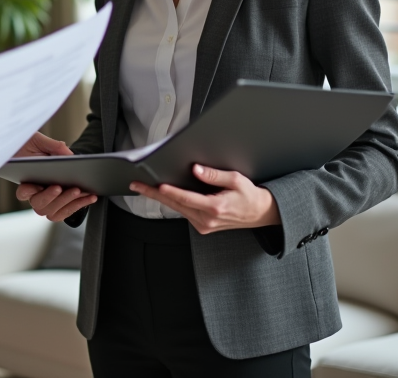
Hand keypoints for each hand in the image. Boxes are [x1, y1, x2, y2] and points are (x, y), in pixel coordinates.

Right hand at [13, 132, 96, 221]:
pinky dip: (80, 205)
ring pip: (53, 211)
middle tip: (62, 187)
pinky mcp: (58, 208)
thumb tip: (68, 155)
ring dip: (69, 201)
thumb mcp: (40, 142)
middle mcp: (34, 196)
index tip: (38, 185)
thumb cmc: (37, 149)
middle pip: (39, 204)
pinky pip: (66, 212)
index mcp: (26, 181)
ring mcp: (46, 204)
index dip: (28, 191)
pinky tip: (91, 196)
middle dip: (51, 197)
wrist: (51, 160)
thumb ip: (52, 146)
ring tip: (82, 191)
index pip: (22, 191)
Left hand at [129, 164, 280, 234]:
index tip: (157, 186)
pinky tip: (163, 194)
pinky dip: (173, 203)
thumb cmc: (249, 196)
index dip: (171, 192)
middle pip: (176, 205)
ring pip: (177, 209)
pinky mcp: (202, 226)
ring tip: (144, 188)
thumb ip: (215, 175)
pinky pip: (184, 212)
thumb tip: (197, 170)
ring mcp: (204, 225)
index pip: (187, 198)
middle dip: (154, 194)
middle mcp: (207, 219)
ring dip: (160, 199)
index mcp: (215, 208)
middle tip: (137, 185)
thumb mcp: (237, 180)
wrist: (260, 214)